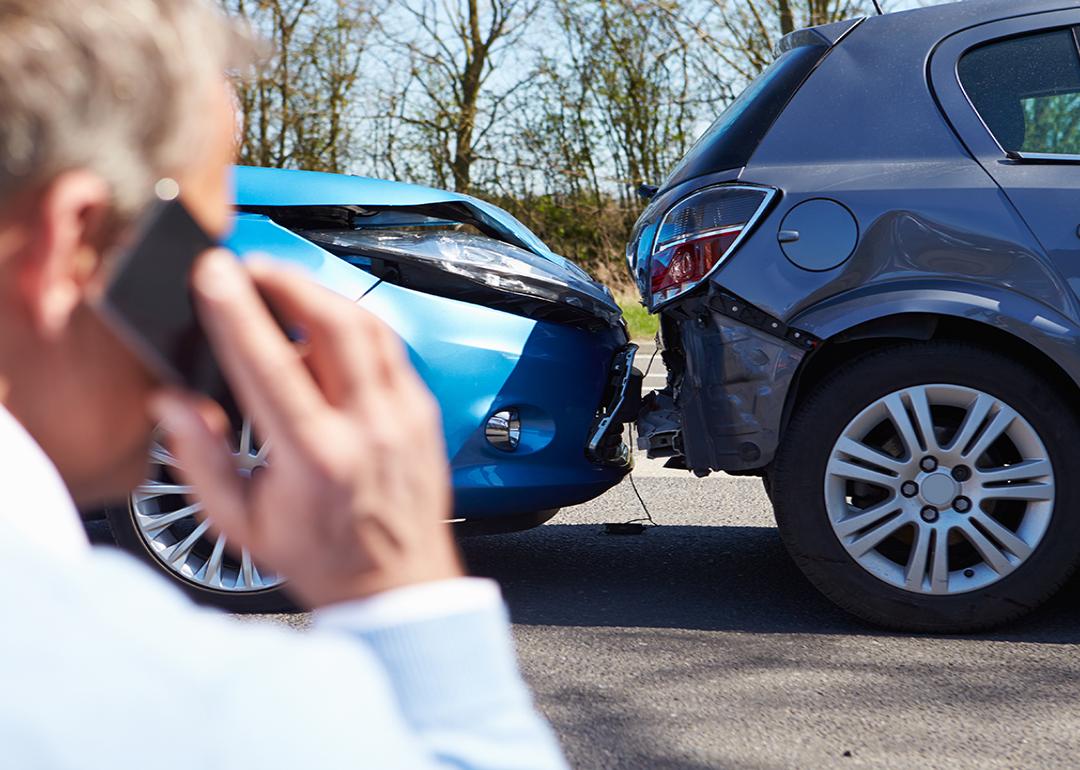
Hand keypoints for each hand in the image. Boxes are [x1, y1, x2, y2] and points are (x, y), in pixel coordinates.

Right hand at [151, 250, 462, 608]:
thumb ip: (200, 459)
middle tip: (251, 268)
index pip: (272, 365)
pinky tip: (326, 330)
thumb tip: (172, 403)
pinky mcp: (424, 412)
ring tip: (284, 289)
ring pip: (370, 326)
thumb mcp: (241, 524)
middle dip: (287, 281)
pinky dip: (355, 326)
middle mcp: (369, 429)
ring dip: (322, 295)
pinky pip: (391, 348)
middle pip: (335, 324)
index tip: (213, 273)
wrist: (398, 586)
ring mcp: (404, 416)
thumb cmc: (321, 558)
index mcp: (317, 458)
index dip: (238, 312)